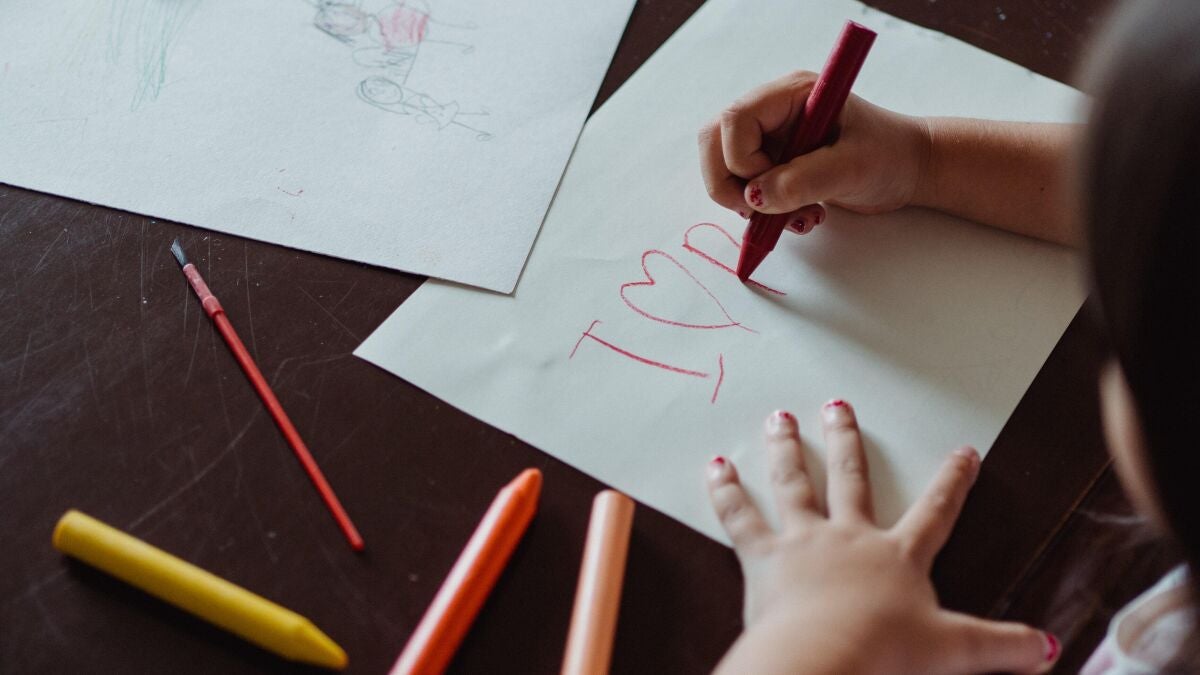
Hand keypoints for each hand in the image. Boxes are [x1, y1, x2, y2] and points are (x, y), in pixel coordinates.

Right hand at [698, 71, 930, 233]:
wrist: (909, 169)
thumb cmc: (890, 155)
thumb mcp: (851, 168)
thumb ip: (802, 181)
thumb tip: (756, 199)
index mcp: (790, 95)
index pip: (734, 120)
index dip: (741, 161)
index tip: (773, 188)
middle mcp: (773, 111)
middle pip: (714, 142)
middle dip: (729, 185)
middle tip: (760, 211)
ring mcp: (770, 137)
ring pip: (724, 168)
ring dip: (749, 204)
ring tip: (794, 216)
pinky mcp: (773, 163)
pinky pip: (745, 188)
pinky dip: (764, 213)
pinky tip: (800, 216)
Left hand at [706, 401, 1059, 674]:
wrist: (825, 659)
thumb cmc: (884, 653)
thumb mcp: (952, 651)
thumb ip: (997, 647)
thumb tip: (1044, 650)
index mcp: (897, 556)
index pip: (935, 511)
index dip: (952, 481)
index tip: (963, 452)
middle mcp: (849, 537)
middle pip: (851, 479)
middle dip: (848, 442)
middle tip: (839, 407)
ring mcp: (804, 542)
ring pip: (794, 484)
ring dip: (786, 449)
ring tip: (780, 419)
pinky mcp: (763, 558)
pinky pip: (740, 517)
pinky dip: (725, 491)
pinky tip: (715, 467)